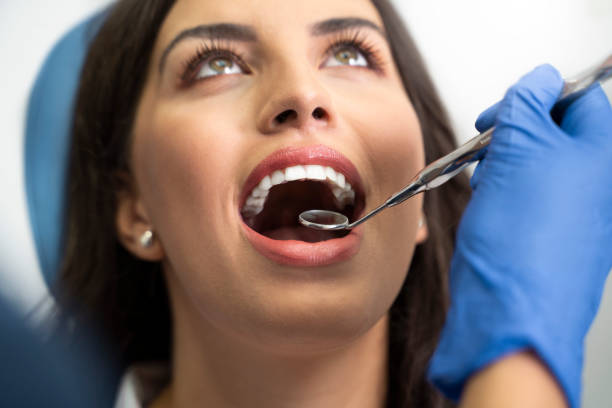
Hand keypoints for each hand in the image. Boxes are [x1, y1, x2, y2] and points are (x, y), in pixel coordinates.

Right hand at [427, 65, 611, 407]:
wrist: (510, 315)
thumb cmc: (522, 241)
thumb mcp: (522, 147)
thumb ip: (529, 102)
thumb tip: (540, 78)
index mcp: (603, 157)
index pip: (580, 100)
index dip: (537, 96)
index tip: (505, 110)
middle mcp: (596, 187)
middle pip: (555, 135)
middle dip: (514, 136)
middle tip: (488, 147)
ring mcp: (576, 216)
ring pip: (536, 169)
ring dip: (503, 168)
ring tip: (487, 186)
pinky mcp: (550, 239)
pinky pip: (526, 203)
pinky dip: (503, 198)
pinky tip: (489, 211)